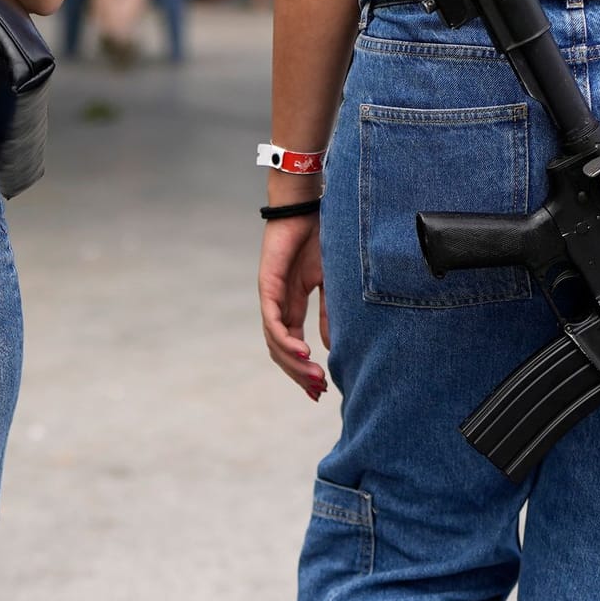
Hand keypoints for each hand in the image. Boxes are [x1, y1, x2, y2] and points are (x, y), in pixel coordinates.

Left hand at [259, 213, 330, 400]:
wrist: (309, 208)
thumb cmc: (322, 241)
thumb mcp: (331, 285)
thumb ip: (329, 315)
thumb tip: (331, 349)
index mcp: (293, 306)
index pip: (293, 346)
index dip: (304, 369)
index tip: (321, 389)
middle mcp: (279, 306)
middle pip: (281, 351)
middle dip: (298, 373)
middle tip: (317, 392)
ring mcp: (271, 297)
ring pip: (275, 341)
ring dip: (294, 362)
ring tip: (313, 376)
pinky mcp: (268, 286)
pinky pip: (273, 320)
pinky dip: (285, 339)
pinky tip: (303, 350)